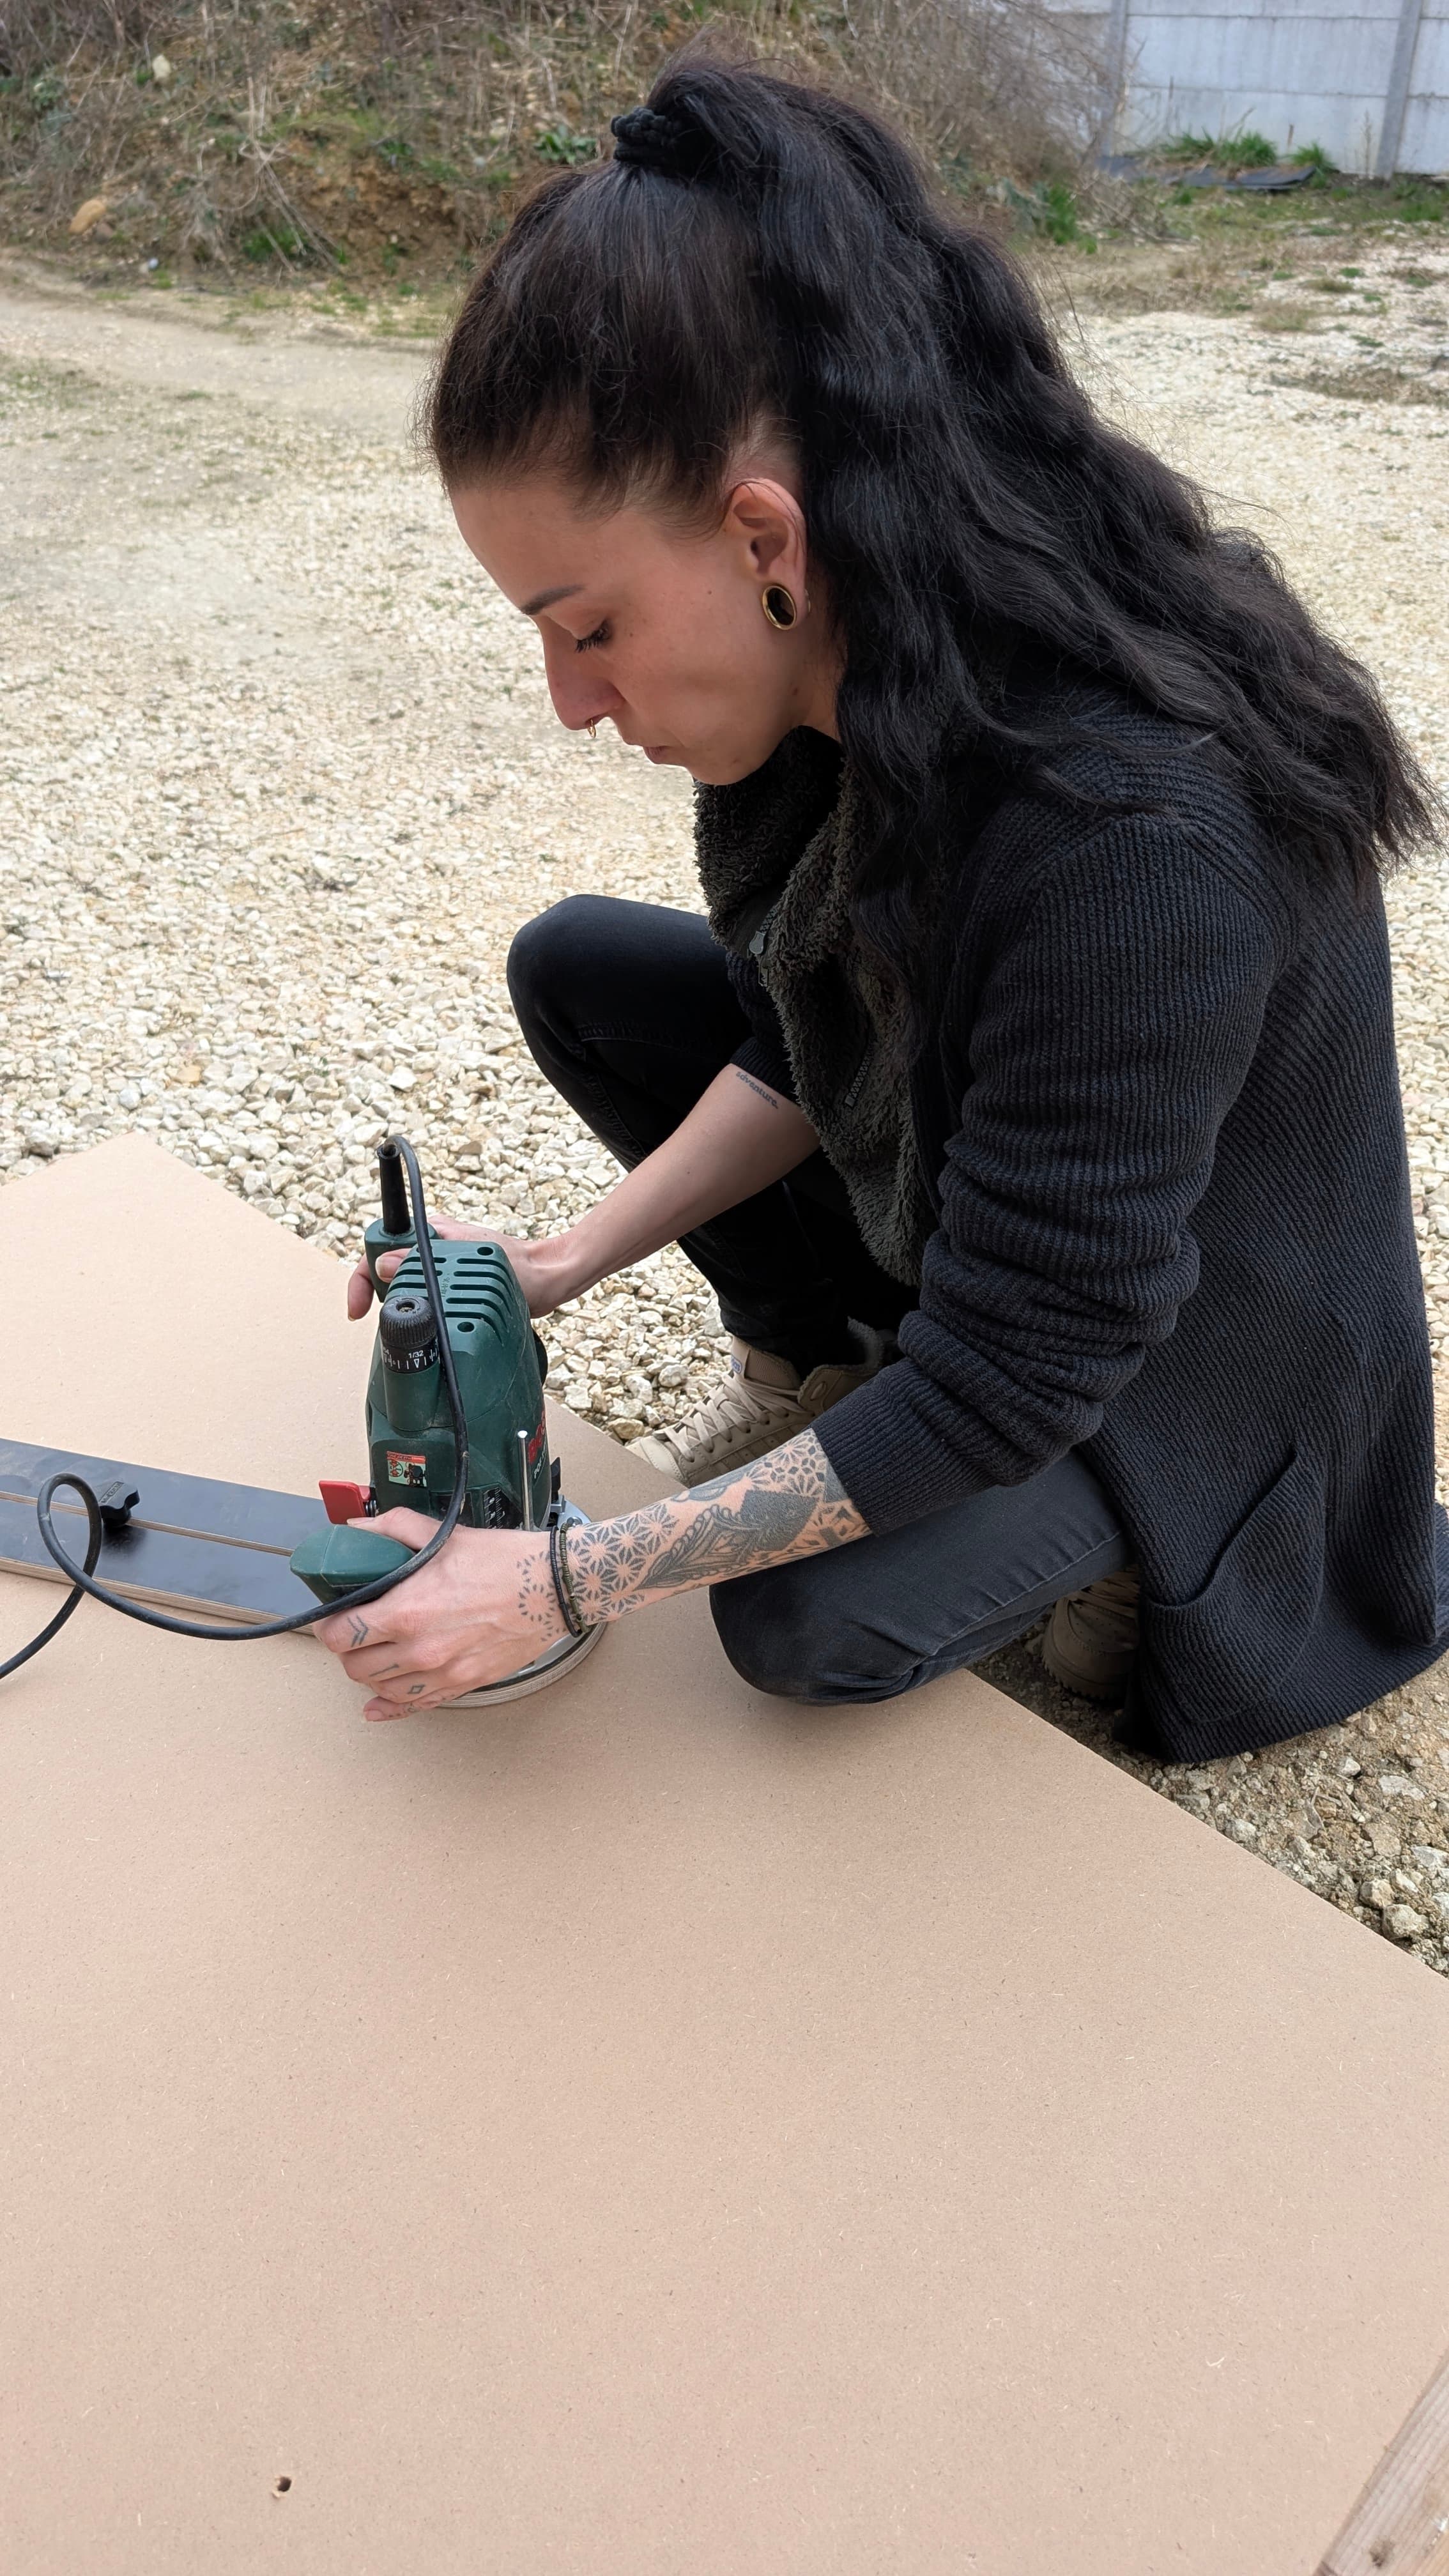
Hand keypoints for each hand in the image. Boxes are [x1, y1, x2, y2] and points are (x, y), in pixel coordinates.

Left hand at [314, 1509, 567, 1718]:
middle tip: (353, 1632)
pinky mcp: (462, 1685)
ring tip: (374, 1654)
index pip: (343, 1635)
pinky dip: (390, 1708)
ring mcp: (442, 1673)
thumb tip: (359, 1531)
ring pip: (381, 1689)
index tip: (332, 1618)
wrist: (553, 1588)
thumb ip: (394, 1531)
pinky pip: (416, 1706)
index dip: (329, 1627)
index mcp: (409, 1610)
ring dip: (370, 1674)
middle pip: (356, 1667)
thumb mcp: (444, 1535)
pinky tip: (377, 1706)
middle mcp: (421, 1649)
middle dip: (347, 1649)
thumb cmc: (504, 1562)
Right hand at [346, 1218, 576, 1320]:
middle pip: (384, 1269)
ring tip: (408, 1325)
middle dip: (380, 1293)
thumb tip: (385, 1266)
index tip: (358, 1305)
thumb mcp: (472, 1262)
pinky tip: (423, 1329)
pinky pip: (420, 1298)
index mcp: (431, 1231)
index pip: (379, 1245)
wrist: (547, 1279)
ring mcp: (439, 1267)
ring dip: (399, 1306)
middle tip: (386, 1316)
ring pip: (401, 1287)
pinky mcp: (449, 1285)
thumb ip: (428, 1261)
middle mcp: (431, 1246)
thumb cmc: (521, 1267)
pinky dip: (416, 1314)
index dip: (363, 1275)